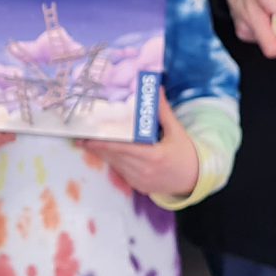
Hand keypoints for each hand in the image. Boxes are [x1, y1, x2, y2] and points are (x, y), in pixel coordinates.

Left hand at [82, 119, 201, 200]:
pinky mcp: (138, 186)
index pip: (122, 149)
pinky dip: (113, 160)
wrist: (195, 179)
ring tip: (88, 141)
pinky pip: (121, 171)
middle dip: (97, 145)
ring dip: (103, 153)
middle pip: (114, 156)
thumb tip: (156, 89)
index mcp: (154, 156)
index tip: (87, 138)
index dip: (103, 144)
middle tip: (81, 135)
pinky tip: (106, 151)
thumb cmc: (186, 153)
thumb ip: (162, 111)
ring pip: (115, 164)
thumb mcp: (176, 131)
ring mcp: (140, 181)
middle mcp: (144, 171)